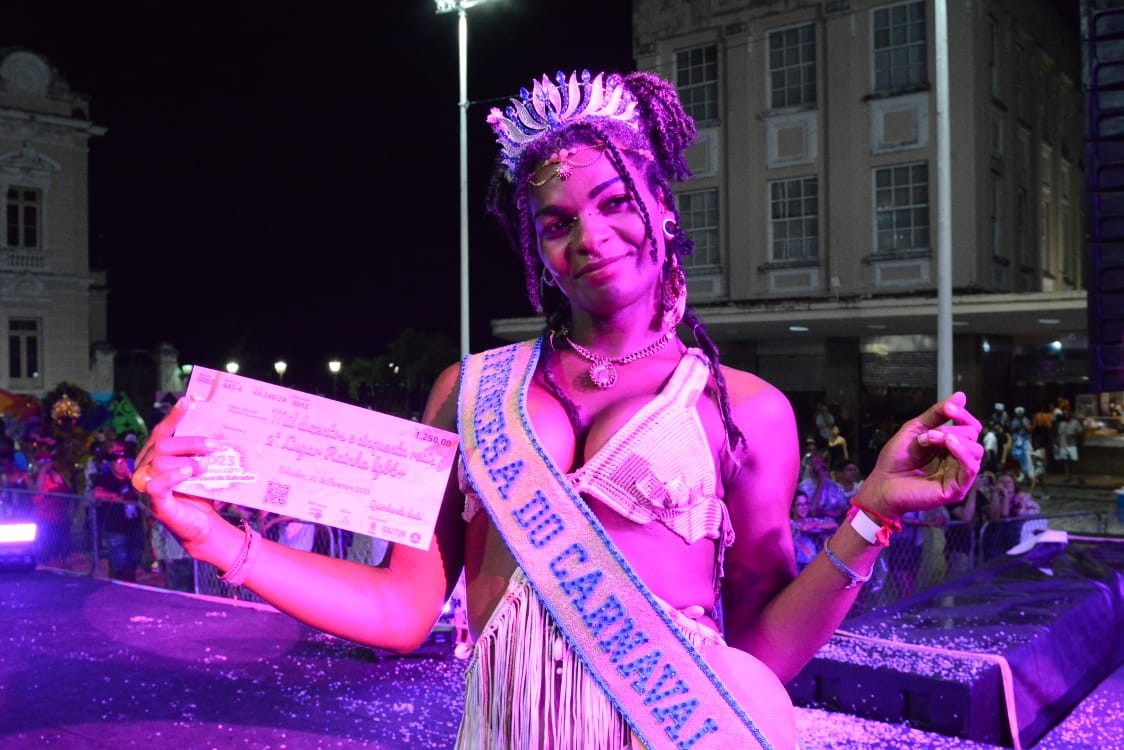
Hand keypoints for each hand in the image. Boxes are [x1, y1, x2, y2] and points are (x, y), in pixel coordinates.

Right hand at [132, 397, 223, 550]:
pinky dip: (173, 476)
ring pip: (159, 461)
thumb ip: (200, 452)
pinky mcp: (154, 503)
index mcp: (155, 457)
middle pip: (162, 445)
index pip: (161, 432)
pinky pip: (156, 485)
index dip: (172, 417)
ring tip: (204, 467)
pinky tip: (188, 473)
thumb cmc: (200, 494)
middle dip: (190, 442)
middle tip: (215, 446)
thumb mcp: (200, 468)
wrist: (203, 526)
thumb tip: (218, 431)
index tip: (187, 401)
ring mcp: (147, 486)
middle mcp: (146, 469)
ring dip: (186, 460)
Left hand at [858, 392, 982, 520]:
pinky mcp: (957, 489)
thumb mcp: (915, 429)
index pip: (970, 426)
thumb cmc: (896, 459)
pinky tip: (948, 444)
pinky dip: (962, 452)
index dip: (962, 415)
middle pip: (972, 435)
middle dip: (949, 429)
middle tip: (926, 435)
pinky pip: (971, 468)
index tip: (948, 408)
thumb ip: (938, 414)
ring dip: (953, 439)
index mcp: (950, 446)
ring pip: (976, 450)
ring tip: (929, 439)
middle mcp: (958, 459)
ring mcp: (959, 474)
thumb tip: (961, 395)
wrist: (882, 482)